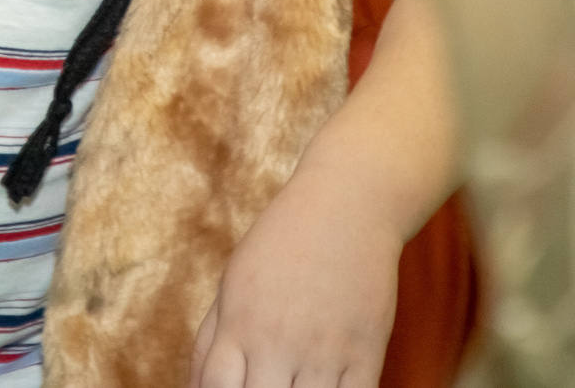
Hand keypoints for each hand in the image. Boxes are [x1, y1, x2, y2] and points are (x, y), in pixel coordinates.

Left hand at [189, 174, 400, 387]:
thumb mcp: (231, 283)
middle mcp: (278, 341)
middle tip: (265, 385)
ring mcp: (324, 350)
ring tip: (290, 386)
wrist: (348, 204)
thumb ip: (208, 344)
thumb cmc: (282, 243)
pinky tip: (325, 387)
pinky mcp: (366, 352)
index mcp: (238, 324)